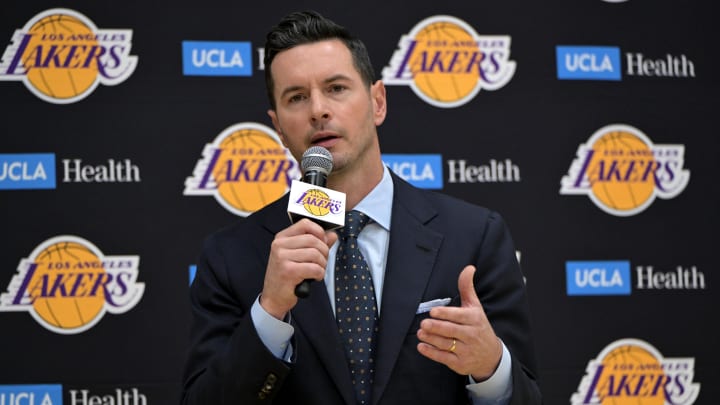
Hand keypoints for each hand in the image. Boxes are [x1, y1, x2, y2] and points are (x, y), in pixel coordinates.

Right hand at [260, 219, 337, 318]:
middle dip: (324, 252)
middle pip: (313, 240)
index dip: (319, 231)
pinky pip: (314, 268)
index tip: (324, 241)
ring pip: (315, 254)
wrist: (273, 297)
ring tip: (318, 271)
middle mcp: (280, 245)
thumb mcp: (299, 256)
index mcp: (282, 238)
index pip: (305, 224)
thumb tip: (332, 235)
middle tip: (322, 261)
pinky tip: (314, 277)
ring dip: (322, 264)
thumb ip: (317, 244)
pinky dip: (319, 274)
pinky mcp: (288, 271)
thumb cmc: (286, 276)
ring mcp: (282, 258)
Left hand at [416, 265, 501, 380]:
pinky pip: (443, 357)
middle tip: (423, 324)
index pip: (459, 316)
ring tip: (420, 333)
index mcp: (474, 319)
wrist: (491, 356)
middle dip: (436, 327)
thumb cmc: (479, 327)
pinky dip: (431, 353)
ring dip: (431, 339)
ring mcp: (466, 350)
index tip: (433, 312)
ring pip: (446, 344)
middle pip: (451, 331)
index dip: (445, 314)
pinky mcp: (459, 363)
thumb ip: (467, 287)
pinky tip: (422, 346)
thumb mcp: (475, 307)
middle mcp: (471, 335)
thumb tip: (469, 267)